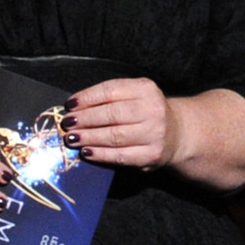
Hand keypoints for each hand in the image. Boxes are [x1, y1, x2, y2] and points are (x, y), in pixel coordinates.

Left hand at [62, 78, 182, 169]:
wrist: (177, 133)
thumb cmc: (145, 112)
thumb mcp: (134, 95)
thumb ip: (109, 98)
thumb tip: (75, 108)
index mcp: (146, 89)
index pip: (110, 90)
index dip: (87, 98)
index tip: (69, 105)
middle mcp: (153, 109)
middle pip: (111, 114)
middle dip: (85, 119)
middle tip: (67, 124)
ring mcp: (154, 133)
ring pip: (114, 136)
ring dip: (89, 137)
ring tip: (71, 138)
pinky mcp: (152, 155)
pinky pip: (121, 155)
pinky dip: (100, 154)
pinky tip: (86, 152)